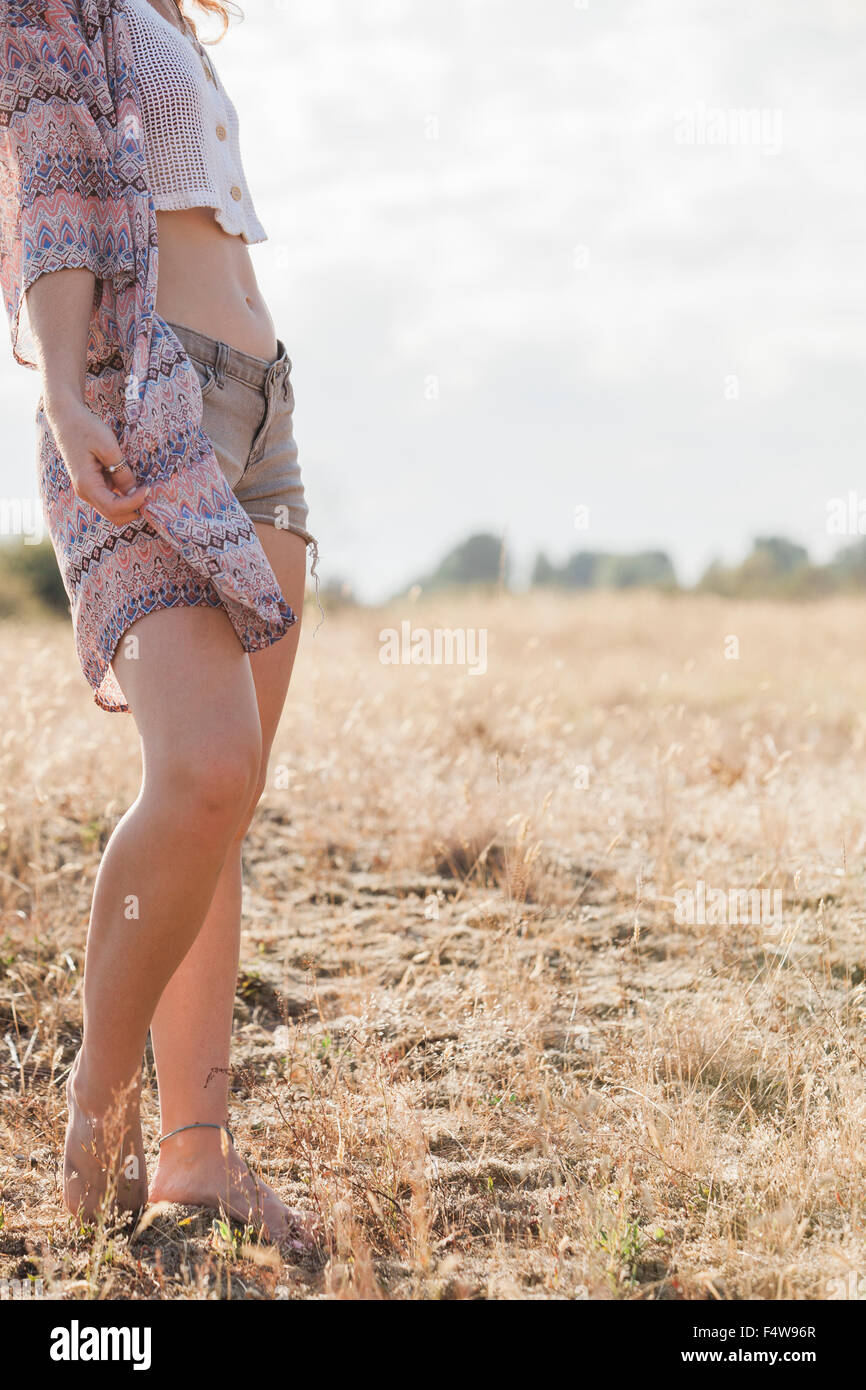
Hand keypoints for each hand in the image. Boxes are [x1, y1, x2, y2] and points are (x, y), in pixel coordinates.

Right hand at [45, 389, 150, 524]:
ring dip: (129, 504)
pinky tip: (133, 483)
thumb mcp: (108, 448)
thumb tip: (136, 492)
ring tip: (144, 488)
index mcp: (86, 485)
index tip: (149, 489)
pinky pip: (109, 497)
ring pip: (112, 509)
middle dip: (134, 509)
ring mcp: (86, 489)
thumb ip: (122, 473)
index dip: (134, 503)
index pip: (114, 508)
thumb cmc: (86, 428)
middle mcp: (84, 492)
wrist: (66, 417)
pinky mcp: (91, 484)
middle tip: (150, 494)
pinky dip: (123, 496)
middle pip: (113, 515)